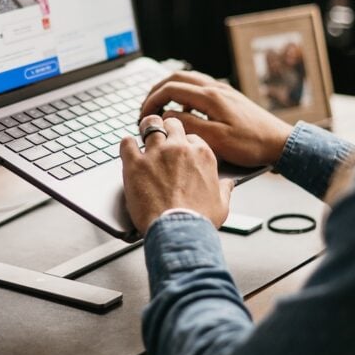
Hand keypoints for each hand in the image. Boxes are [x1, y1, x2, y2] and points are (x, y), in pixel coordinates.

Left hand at [120, 115, 232, 232]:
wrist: (178, 230)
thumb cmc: (199, 219)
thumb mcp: (221, 204)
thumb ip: (224, 189)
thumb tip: (228, 184)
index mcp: (201, 154)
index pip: (191, 137)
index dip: (184, 143)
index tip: (179, 151)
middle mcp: (179, 148)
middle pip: (172, 124)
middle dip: (166, 128)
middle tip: (161, 136)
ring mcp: (156, 154)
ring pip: (150, 125)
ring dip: (146, 129)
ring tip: (143, 134)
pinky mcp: (136, 163)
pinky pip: (127, 142)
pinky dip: (126, 144)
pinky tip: (128, 149)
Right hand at [139, 71, 293, 166]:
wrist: (280, 143)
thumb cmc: (251, 145)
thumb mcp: (215, 140)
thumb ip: (188, 126)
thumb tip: (166, 117)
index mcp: (210, 97)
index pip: (170, 88)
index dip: (151, 101)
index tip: (143, 116)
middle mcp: (216, 88)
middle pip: (177, 78)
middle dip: (157, 91)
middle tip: (146, 108)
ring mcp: (223, 91)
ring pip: (189, 80)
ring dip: (170, 91)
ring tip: (161, 109)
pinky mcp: (229, 97)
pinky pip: (200, 88)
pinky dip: (185, 95)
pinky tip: (186, 112)